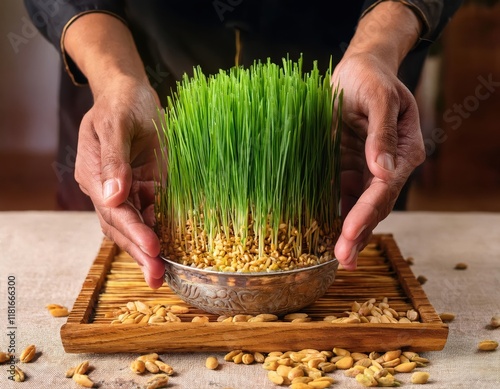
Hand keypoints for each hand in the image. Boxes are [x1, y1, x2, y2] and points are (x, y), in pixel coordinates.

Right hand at [64, 13, 164, 287]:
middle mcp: (108, 189)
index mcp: (94, 175)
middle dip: (139, 252)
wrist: (131, 93)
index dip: (133, 231)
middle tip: (157, 277)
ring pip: (136, 226)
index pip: (113, 211)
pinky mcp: (146, 188)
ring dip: (148, 250)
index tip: (152, 248)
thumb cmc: (122, 104)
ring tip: (163, 275)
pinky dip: (160, 231)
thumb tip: (111, 197)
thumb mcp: (117, 125)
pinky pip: (151, 214)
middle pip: (121, 227)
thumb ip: (114, 160)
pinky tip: (172, 248)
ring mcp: (127, 190)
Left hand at [332, 52, 424, 269]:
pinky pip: (341, 194)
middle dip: (358, 232)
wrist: (357, 70)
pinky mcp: (346, 167)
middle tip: (343, 259)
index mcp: (404, 151)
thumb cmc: (371, 77)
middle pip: (374, 205)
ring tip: (336, 256)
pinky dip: (334, 214)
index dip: (367, 212)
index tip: (348, 233)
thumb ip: (382, 133)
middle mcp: (387, 166)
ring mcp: (365, 169)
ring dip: (348, 231)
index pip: (385, 188)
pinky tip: (323, 231)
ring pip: (358, 206)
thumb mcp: (378, 96)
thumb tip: (384, 169)